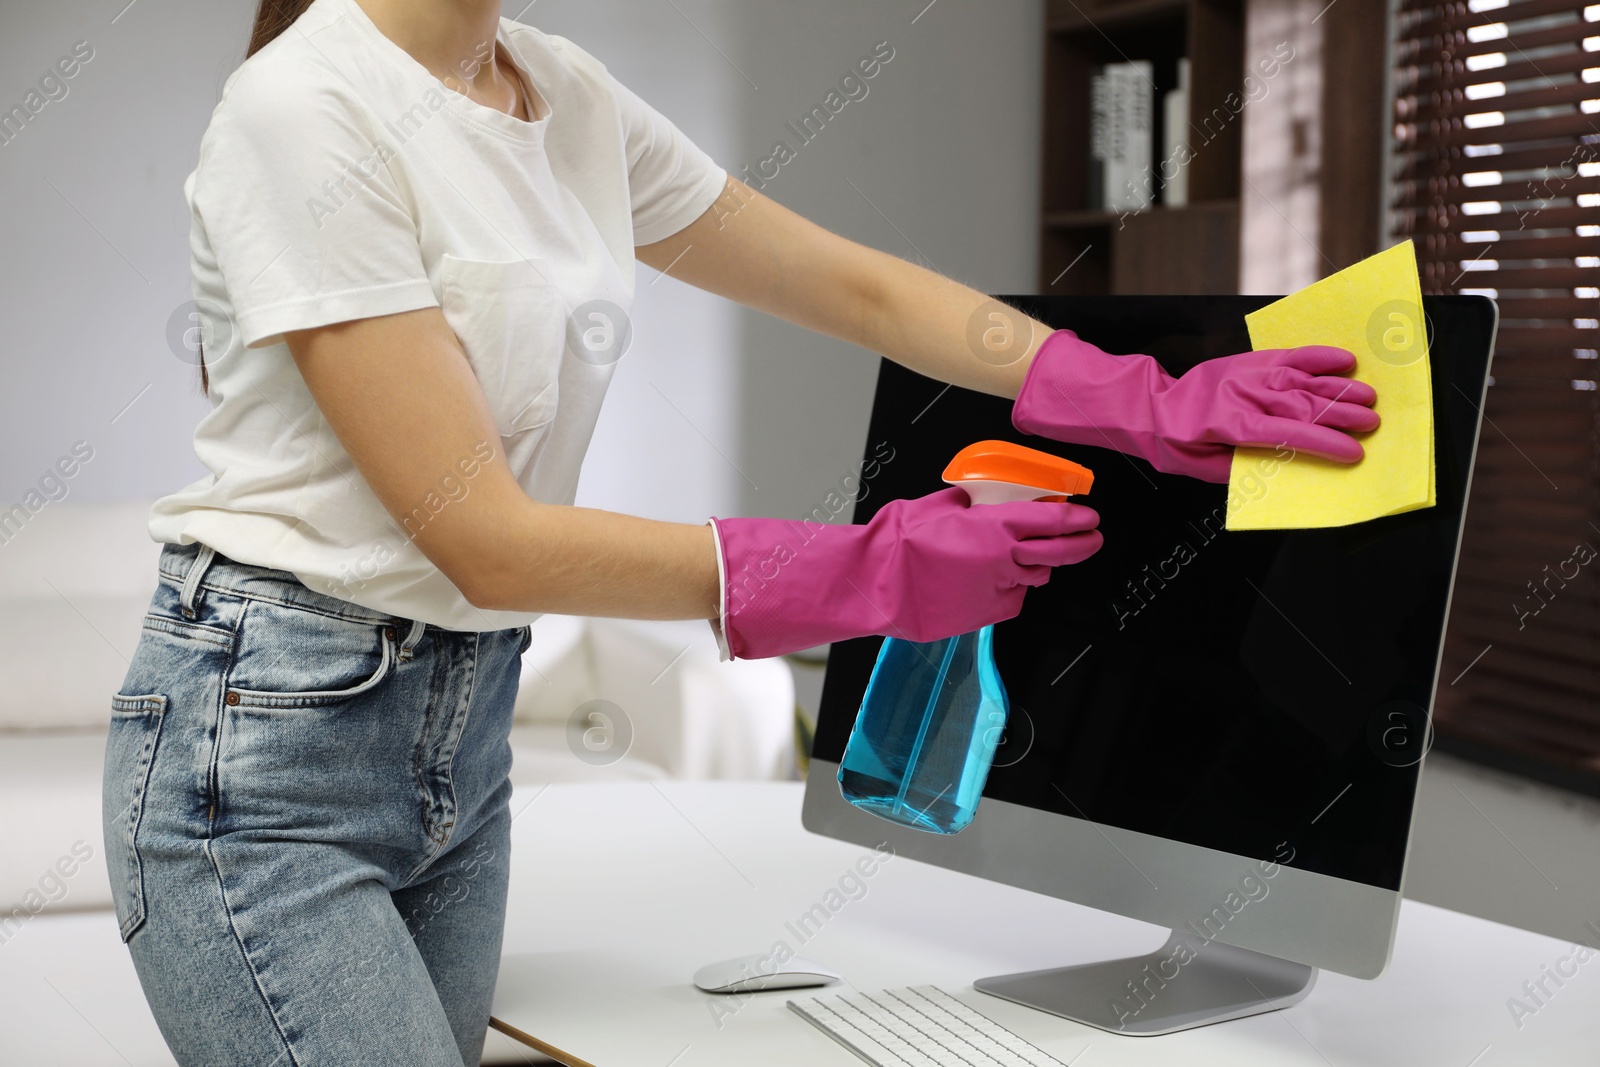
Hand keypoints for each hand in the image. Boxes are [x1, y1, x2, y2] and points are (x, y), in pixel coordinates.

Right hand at [711, 487, 1102, 659]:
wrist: (876, 583)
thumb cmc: (899, 542)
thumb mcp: (939, 504)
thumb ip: (970, 503)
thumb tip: (980, 498)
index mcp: (995, 527)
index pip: (1053, 520)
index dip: (1078, 519)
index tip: (1090, 517)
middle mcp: (1003, 560)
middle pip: (1057, 553)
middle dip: (1081, 546)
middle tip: (1091, 539)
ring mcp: (995, 590)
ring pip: (1033, 579)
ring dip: (1037, 568)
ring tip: (1032, 559)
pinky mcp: (983, 615)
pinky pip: (1011, 601)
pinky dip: (1010, 591)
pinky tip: (996, 583)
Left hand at [1011, 330, 1379, 482]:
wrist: (1147, 405)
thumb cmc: (1172, 443)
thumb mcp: (1201, 468)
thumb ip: (1243, 468)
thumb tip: (1284, 468)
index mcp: (1231, 423)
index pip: (1287, 434)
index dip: (1322, 443)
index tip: (1352, 453)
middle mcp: (1243, 394)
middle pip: (1301, 404)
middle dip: (1340, 415)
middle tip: (1373, 424)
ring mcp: (1247, 374)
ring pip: (1301, 379)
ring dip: (1338, 387)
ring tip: (1368, 396)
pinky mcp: (1248, 361)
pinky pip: (1288, 356)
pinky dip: (1317, 356)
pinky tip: (1343, 359)